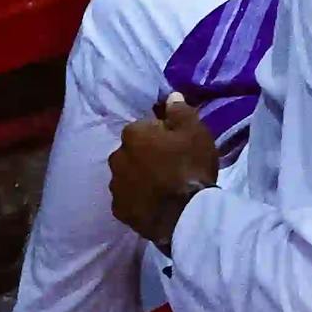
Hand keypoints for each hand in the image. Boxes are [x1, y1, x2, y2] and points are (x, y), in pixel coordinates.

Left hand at [111, 94, 219, 251]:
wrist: (185, 215)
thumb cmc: (191, 166)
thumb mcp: (195, 131)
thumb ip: (179, 110)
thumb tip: (169, 96)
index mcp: (133, 134)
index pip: (145, 126)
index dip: (162, 133)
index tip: (177, 143)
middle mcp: (117, 157)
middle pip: (133, 150)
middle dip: (147, 154)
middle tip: (171, 164)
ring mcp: (116, 186)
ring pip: (128, 174)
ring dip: (141, 176)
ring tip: (163, 186)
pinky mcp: (119, 210)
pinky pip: (128, 197)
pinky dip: (138, 197)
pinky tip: (155, 202)